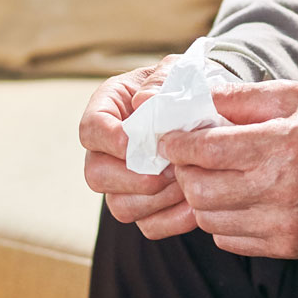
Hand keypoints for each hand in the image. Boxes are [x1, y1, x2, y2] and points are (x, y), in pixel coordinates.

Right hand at [78, 58, 195, 238]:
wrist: (207, 111)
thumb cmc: (186, 87)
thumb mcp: (176, 72)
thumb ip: (161, 81)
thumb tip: (144, 103)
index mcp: (108, 110)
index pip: (90, 130)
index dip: (107, 140)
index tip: (132, 143)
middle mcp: (108, 151)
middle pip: (96, 175)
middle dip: (132, 177)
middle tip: (168, 170)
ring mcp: (124, 182)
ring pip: (120, 206)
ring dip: (156, 200)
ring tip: (187, 183)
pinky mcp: (146, 206)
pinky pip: (149, 225)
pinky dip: (173, 219)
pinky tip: (195, 205)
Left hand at [161, 79, 297, 258]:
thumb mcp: (290, 95)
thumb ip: (237, 97)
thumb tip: (185, 99)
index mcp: (284, 145)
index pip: (206, 151)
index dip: (177, 144)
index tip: (168, 138)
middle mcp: (285, 189)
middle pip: (200, 190)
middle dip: (185, 172)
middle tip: (191, 158)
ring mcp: (287, 223)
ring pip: (209, 219)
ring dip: (202, 198)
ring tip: (214, 177)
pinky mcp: (289, 245)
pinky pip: (229, 239)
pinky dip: (222, 220)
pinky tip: (237, 199)